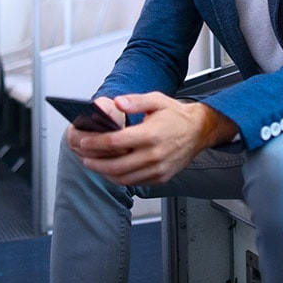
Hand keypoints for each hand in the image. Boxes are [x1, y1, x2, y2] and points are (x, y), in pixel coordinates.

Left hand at [71, 93, 237, 185]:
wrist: (199, 131)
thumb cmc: (176, 116)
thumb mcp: (156, 100)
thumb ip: (135, 100)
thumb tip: (117, 102)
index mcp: (151, 135)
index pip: (116, 142)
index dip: (96, 143)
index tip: (84, 142)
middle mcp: (154, 155)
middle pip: (116, 165)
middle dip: (95, 162)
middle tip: (83, 156)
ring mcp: (158, 169)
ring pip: (124, 178)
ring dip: (104, 173)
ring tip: (92, 164)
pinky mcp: (161, 177)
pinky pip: (135, 182)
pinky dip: (119, 178)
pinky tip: (110, 170)